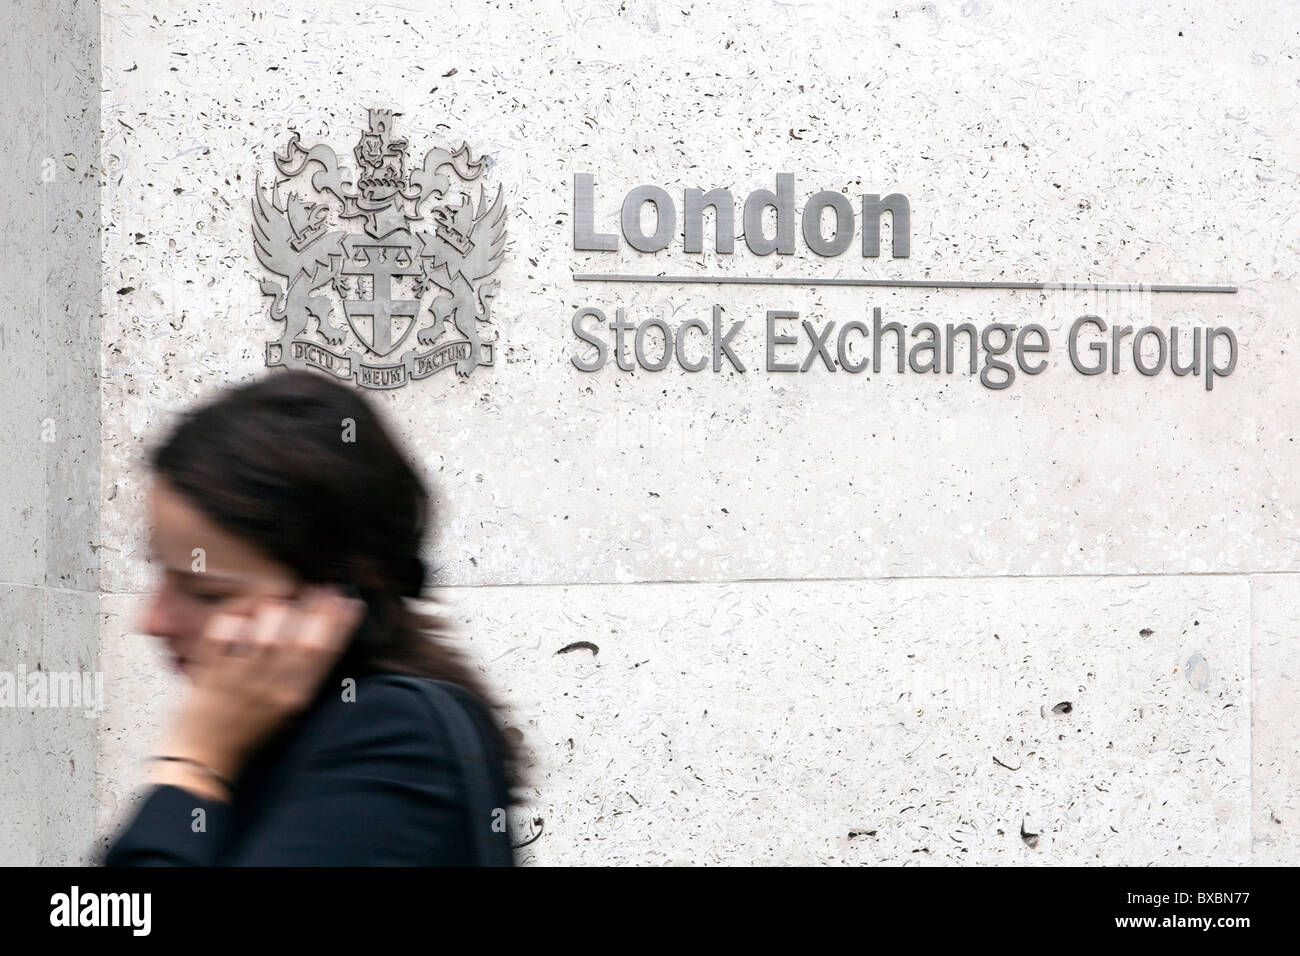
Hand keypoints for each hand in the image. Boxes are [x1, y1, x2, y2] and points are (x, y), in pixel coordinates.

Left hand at [151, 585, 365, 798]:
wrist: (203, 760)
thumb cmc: (246, 731)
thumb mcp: (286, 710)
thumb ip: (303, 676)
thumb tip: (321, 635)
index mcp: (295, 698)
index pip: (326, 653)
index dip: (341, 623)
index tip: (350, 601)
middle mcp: (272, 688)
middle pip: (303, 637)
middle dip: (318, 607)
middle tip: (322, 588)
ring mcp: (240, 679)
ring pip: (266, 628)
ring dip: (275, 609)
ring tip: (278, 603)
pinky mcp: (209, 673)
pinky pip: (224, 632)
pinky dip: (233, 616)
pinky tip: (242, 612)